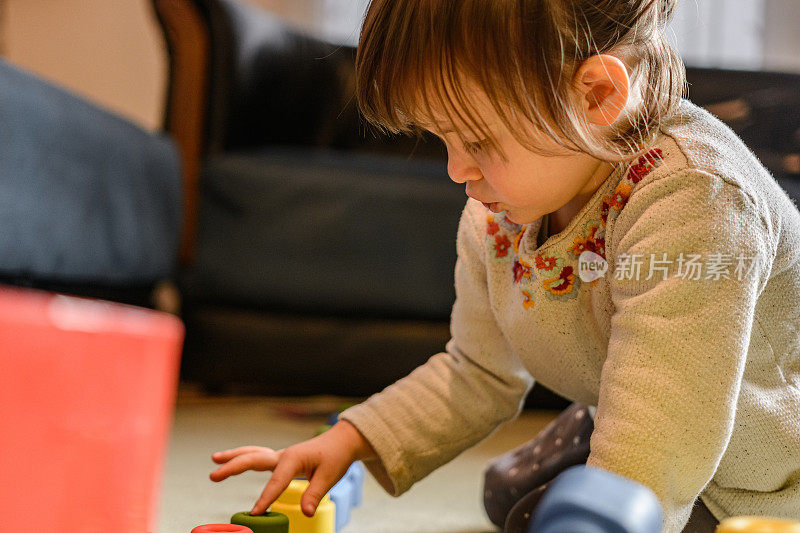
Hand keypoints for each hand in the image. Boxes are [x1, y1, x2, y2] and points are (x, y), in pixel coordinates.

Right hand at [209, 420, 375, 516]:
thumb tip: (306, 513)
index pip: (277, 481)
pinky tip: (231, 461)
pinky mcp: (281, 459)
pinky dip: (243, 458)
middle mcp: (284, 455)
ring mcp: (281, 456)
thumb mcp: (330, 476)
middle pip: (254, 458)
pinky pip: (258, 457)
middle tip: (213, 475)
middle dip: (233, 467)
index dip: (266, 498)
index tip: (255, 514)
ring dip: (233, 456)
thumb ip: (315, 494)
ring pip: (253, 453)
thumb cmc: (336, 457)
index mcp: (294, 458)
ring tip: (214, 459)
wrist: (341, 442)